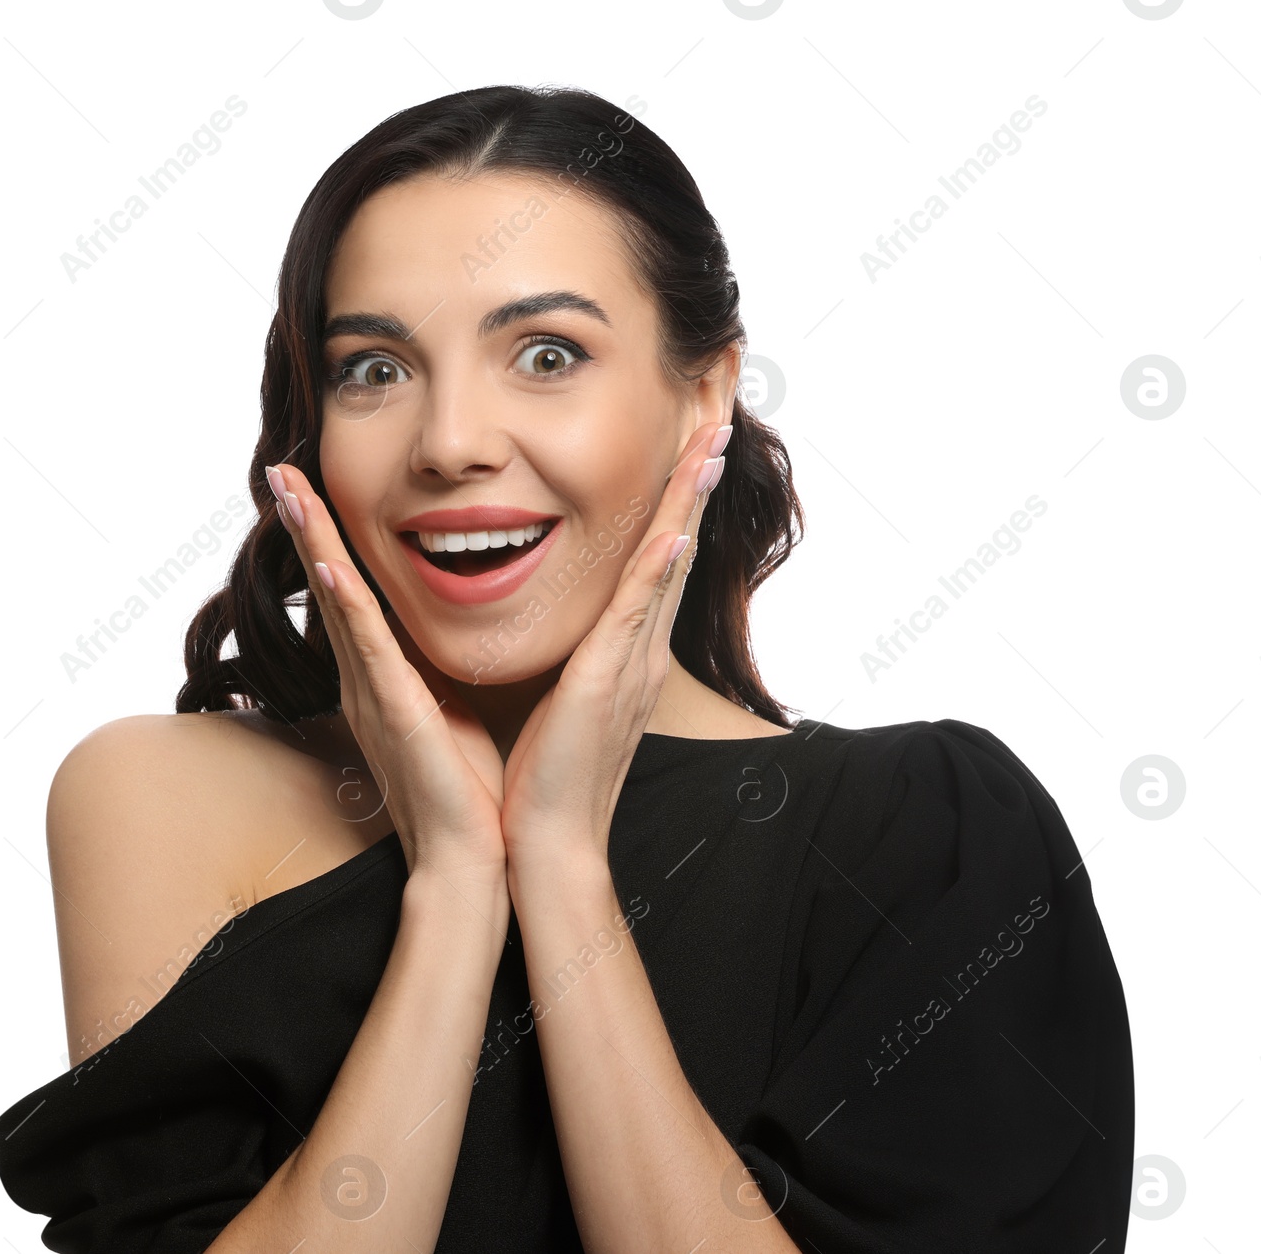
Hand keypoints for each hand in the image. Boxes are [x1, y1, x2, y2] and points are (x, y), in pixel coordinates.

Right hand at [265, 462, 507, 888]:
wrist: (470, 859)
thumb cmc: (466, 792)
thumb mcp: (449, 714)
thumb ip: (435, 675)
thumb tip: (444, 640)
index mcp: (381, 679)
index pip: (348, 595)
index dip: (326, 540)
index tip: (310, 488)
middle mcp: (364, 680)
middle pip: (328, 585)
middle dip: (304, 525)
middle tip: (281, 468)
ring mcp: (372, 694)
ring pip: (335, 601)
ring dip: (311, 541)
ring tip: (287, 487)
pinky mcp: (392, 712)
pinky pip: (364, 646)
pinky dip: (343, 602)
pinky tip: (327, 562)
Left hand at [497, 420, 730, 868]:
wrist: (546, 845)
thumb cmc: (542, 778)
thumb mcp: (560, 698)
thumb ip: (568, 656)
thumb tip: (560, 626)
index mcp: (624, 650)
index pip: (655, 558)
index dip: (674, 500)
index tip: (687, 445)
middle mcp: (639, 649)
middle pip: (677, 545)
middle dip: (696, 480)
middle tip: (718, 416)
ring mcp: (630, 663)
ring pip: (668, 564)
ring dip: (689, 502)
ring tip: (710, 443)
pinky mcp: (607, 682)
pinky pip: (638, 613)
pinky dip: (658, 568)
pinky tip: (674, 527)